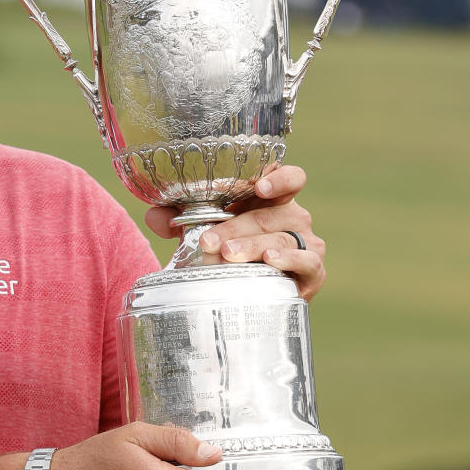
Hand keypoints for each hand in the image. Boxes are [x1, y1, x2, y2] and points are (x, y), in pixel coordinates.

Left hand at [144, 164, 326, 299]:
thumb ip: (178, 218)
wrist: (250, 291)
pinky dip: (290, 260)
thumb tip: (156, 216)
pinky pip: (307, 263)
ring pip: (283, 238)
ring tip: (228, 254)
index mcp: (271, 199)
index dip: (279, 178)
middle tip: (210, 240)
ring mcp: (306, 243)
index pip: (289, 178)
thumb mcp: (203, 228)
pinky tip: (270, 260)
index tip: (258, 186)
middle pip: (271, 214)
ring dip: (253, 246)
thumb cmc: (228, 248)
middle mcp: (293, 217)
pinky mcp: (313, 272)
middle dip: (236, 227)